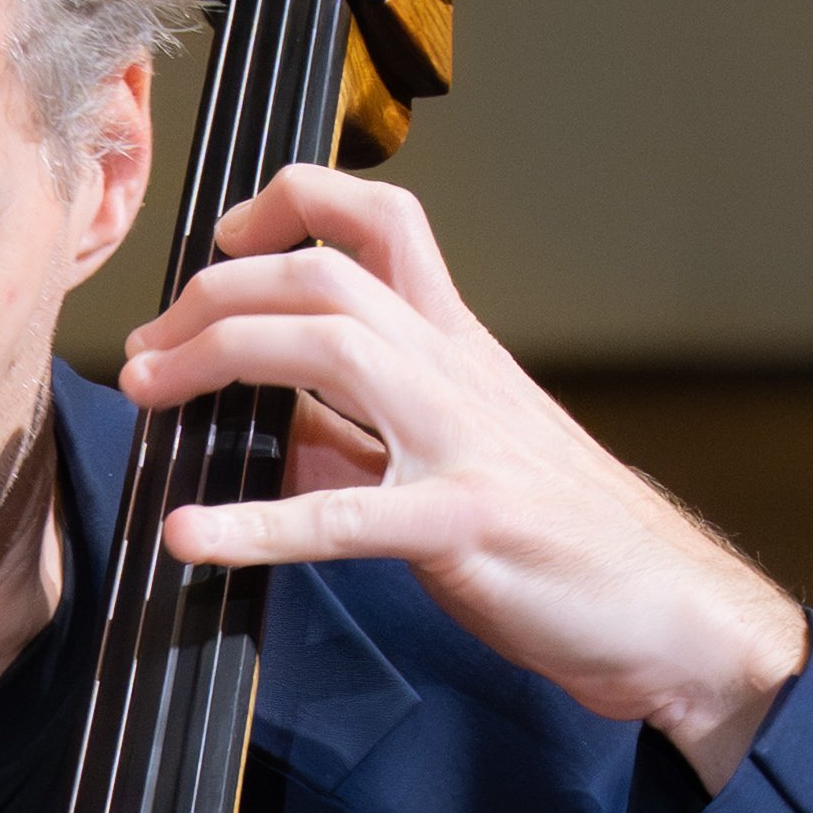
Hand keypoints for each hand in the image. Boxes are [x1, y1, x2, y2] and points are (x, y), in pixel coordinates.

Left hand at [114, 167, 810, 786]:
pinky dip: (253, 526)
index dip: (290, 205)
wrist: (666, 607)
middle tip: (147, 349)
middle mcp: (456, 371)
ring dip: (219, 357)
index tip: (222, 243)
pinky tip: (188, 540)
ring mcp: (461, 441)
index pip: (377, 220)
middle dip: (215, 293)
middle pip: (324, 273)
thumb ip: (358, 438)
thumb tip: (261, 431)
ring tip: (149, 394)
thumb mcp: (450, 462)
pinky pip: (342, 515)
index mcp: (456, 347)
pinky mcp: (464, 526)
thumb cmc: (559, 536)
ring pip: (331, 346)